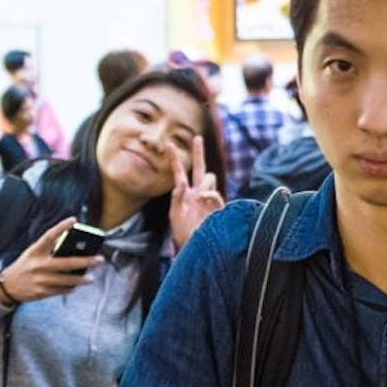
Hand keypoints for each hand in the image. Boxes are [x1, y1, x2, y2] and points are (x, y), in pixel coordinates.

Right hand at [0, 217, 101, 303]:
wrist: (7, 286)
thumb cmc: (25, 266)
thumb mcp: (32, 254)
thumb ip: (49, 251)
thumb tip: (74, 250)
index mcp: (35, 251)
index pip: (49, 236)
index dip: (61, 227)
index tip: (74, 219)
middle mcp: (38, 264)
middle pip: (67, 263)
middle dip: (86, 261)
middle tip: (100, 260)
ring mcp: (40, 279)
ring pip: (67, 280)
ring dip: (81, 279)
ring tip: (91, 278)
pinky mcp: (41, 292)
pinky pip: (61, 290)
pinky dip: (70, 288)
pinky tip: (77, 285)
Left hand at [170, 135, 224, 249]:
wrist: (196, 248)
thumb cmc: (183, 234)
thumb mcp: (174, 215)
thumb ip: (177, 198)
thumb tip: (182, 184)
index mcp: (185, 194)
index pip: (179, 173)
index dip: (174, 159)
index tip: (169, 145)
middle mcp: (197, 193)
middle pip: (200, 168)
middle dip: (199, 153)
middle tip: (197, 138)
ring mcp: (208, 199)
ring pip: (209, 179)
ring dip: (203, 183)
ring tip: (199, 196)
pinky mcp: (217, 207)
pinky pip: (215, 194)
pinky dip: (210, 195)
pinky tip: (204, 200)